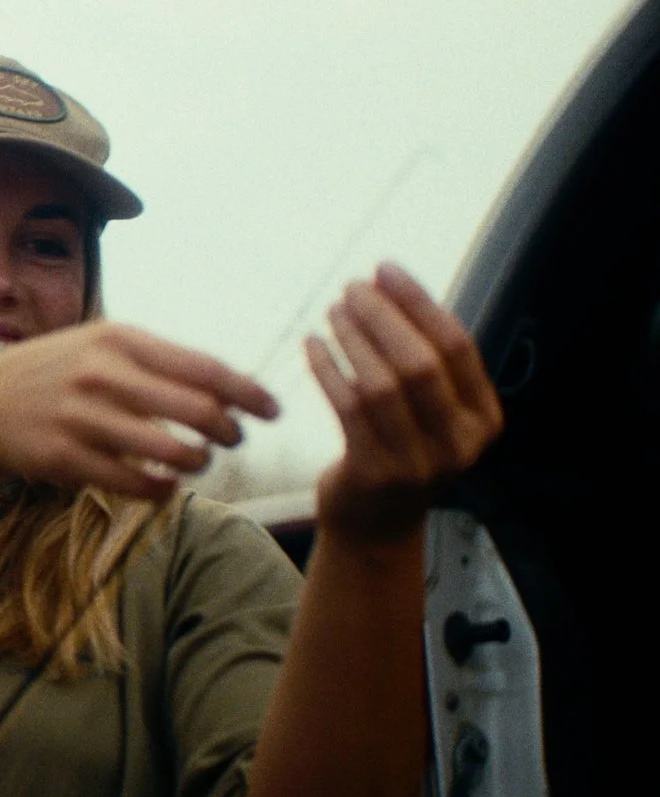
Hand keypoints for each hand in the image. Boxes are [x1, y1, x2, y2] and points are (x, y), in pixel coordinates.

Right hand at [0, 321, 280, 499]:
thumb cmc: (59, 374)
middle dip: (228, 432)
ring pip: (171, 452)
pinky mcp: (64, 459)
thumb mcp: (102, 347)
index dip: (249, 393)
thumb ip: (161, 362)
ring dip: (196, 462)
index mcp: (118, 339)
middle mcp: (101, 375)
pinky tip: (167, 485)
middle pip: (198, 411)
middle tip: (233, 441)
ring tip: (197, 461)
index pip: (206, 368)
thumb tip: (236, 388)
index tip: (273, 412)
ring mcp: (80, 417)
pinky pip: (134, 483)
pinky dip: (162, 489)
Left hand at [305, 264, 502, 544]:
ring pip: (382, 384)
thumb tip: (390, 288)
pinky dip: (328, 370)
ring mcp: (419, 461)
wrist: (376, 526)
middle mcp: (460, 441)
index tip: (386, 270)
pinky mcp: (375, 472)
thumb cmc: (401, 451)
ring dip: (353, 338)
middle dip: (383, 317)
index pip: (457, 346)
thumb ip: (425, 362)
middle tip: (351, 287)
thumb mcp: (431, 412)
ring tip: (332, 310)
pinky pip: (348, 408)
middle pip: (420, 362)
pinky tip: (312, 345)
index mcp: (483, 418)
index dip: (420, 303)